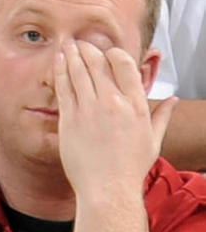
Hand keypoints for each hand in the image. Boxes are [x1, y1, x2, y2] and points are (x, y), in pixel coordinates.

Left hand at [55, 41, 176, 201]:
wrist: (107, 190)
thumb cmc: (129, 168)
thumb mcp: (152, 140)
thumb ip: (162, 116)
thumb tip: (173, 99)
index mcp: (136, 106)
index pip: (125, 65)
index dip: (113, 52)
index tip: (106, 50)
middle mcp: (113, 104)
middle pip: (97, 63)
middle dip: (88, 48)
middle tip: (80, 41)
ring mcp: (89, 110)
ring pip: (78, 71)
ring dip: (71, 53)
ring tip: (66, 43)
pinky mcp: (69, 118)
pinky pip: (63, 86)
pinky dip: (60, 70)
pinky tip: (58, 60)